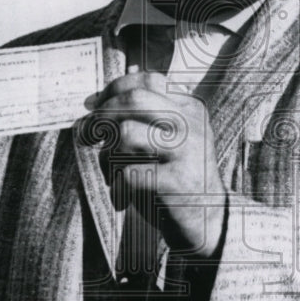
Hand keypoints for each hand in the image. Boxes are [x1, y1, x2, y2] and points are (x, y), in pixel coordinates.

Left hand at [84, 70, 225, 258]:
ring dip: (107, 155)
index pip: (147, 81)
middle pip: (135, 99)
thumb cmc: (178, 177)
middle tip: (88, 134)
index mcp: (189, 109)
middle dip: (103, 114)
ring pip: (127, 133)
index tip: (94, 107)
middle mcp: (190, 124)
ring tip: (112, 173)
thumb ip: (148, 115)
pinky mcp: (178, 181)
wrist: (210, 220)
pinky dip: (116, 186)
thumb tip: (109, 91)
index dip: (113, 90)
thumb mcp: (172, 139)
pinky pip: (128, 172)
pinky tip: (123, 196)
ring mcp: (186, 151)